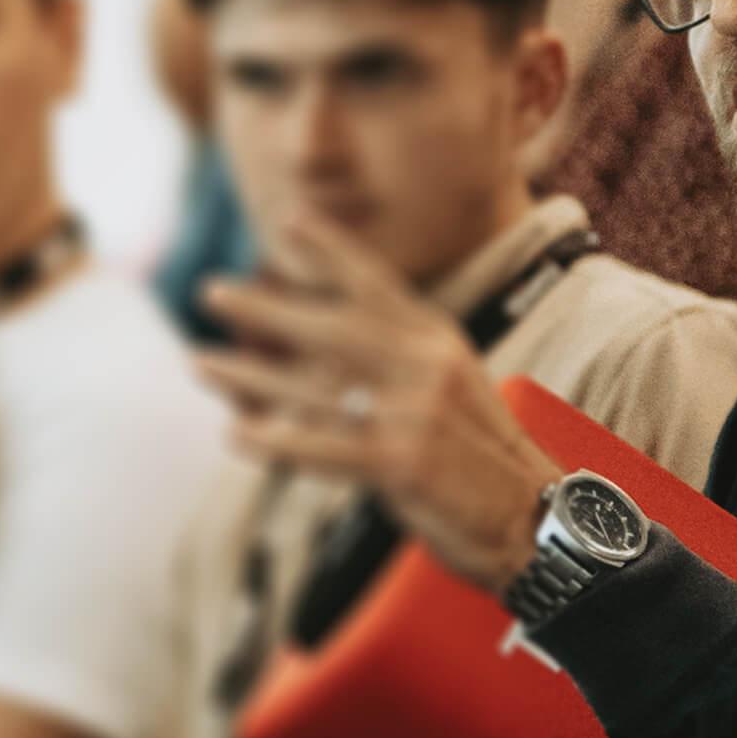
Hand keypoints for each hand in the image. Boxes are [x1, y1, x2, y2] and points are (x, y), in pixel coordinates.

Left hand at [194, 214, 564, 594]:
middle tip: (212, 292)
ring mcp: (415, 414)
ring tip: (202, 363)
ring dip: (251, 376)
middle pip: (333, 328)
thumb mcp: (453, 388)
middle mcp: (426, 367)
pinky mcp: (403, 464)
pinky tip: (238, 435)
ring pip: (316, 388)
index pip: (379, 285)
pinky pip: (326, 448)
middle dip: (267, 309)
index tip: (289, 221)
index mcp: (439, 342)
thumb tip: (321, 353)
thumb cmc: (484, 458)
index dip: (333, 252)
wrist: (534, 515)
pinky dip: (279, 442)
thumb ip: (398, 365)